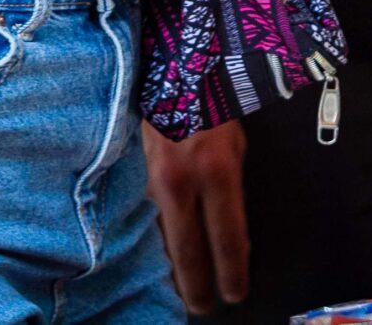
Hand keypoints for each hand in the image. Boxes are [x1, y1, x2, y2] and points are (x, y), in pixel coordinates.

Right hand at [142, 120, 249, 313]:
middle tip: (202, 307)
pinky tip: (159, 259)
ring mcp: (152, 182)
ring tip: (181, 290)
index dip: (231, 271)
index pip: (226, 237)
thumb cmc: (213, 107)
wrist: (172, 71)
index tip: (235, 292)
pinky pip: (147, 221)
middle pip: (188, 251)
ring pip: (162, 240)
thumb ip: (232, 191)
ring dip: (172, 269)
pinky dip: (155, 243)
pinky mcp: (135, 180)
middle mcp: (182, 181)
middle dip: (196, 285)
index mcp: (216, 171)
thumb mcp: (236, 147)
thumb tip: (232, 235)